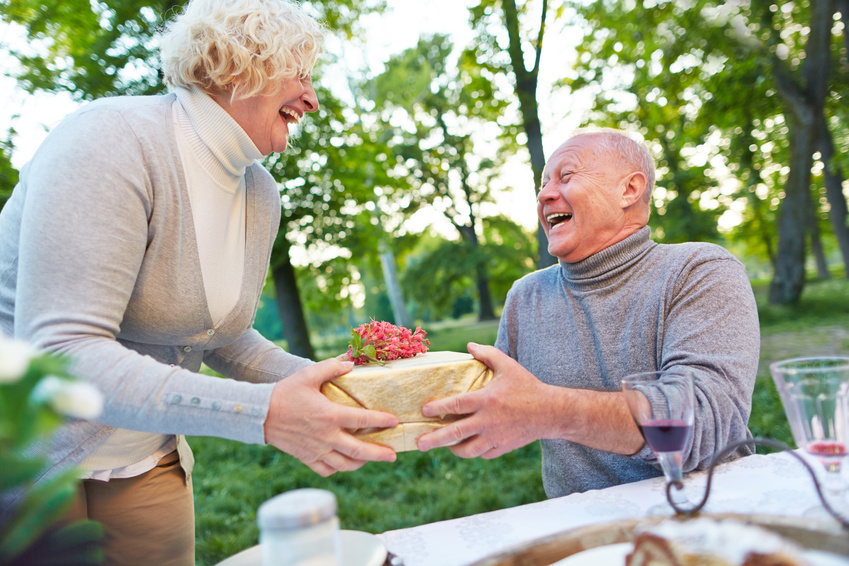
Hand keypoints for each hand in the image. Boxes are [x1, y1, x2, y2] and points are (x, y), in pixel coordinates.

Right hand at [264, 358, 397, 475]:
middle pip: (359, 450)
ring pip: (344, 464)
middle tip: (393, 455)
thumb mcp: (308, 374)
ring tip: (371, 459)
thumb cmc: (285, 392)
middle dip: (379, 453)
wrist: (259, 414)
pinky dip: (338, 468)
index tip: (394, 421)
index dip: (381, 421)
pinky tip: (344, 463)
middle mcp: (326, 436)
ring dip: (361, 463)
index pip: (363, 420)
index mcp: (330, 415)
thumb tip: (350, 363)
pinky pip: (326, 469)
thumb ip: (331, 367)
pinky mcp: (306, 458)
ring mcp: (316, 450)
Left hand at [416, 343, 553, 458]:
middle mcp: (487, 421)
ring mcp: (495, 437)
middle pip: (455, 433)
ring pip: (467, 450)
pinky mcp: (503, 447)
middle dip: (434, 439)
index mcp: (486, 400)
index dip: (437, 409)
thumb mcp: (508, 366)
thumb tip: (469, 345)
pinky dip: (473, 451)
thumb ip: (487, 354)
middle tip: (419, 443)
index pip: (455, 406)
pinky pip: (483, 453)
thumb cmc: (527, 387)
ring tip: (444, 446)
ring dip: (452, 449)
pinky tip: (467, 446)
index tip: (424, 411)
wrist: (551, 412)